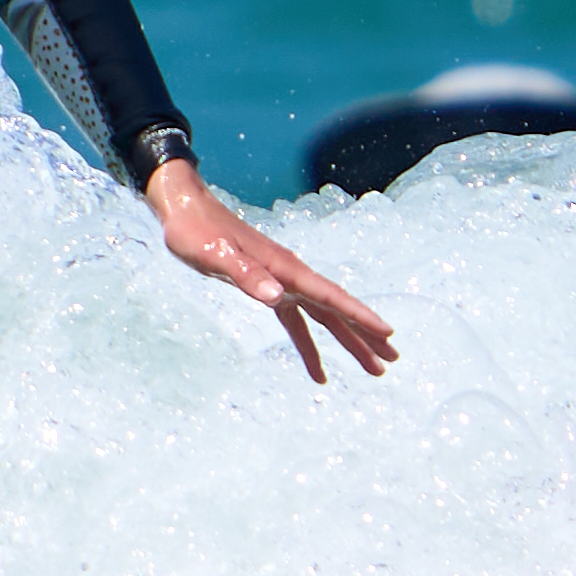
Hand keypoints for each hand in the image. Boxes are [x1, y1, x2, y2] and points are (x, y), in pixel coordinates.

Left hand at [145, 158, 397, 384]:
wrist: (185, 208)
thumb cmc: (197, 231)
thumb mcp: (217, 255)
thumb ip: (247, 275)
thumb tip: (277, 298)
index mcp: (286, 269)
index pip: (331, 297)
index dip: (359, 316)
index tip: (387, 333)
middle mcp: (291, 275)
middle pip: (336, 311)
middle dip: (363, 336)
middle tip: (390, 361)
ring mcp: (282, 281)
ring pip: (323, 317)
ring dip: (346, 341)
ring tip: (372, 366)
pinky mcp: (268, 286)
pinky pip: (297, 321)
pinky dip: (309, 344)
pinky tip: (316, 367)